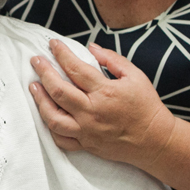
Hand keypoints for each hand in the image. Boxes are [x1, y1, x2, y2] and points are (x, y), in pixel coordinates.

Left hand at [29, 40, 174, 167]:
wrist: (155, 141)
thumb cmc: (147, 107)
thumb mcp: (135, 76)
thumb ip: (112, 59)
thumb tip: (91, 47)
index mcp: (105, 92)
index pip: (75, 68)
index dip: (60, 53)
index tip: (52, 44)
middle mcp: (92, 112)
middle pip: (58, 90)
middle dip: (43, 72)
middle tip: (35, 61)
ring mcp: (87, 131)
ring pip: (53, 117)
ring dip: (39, 100)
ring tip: (34, 86)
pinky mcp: (86, 145)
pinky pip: (61, 140)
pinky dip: (50, 127)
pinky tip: (46, 114)